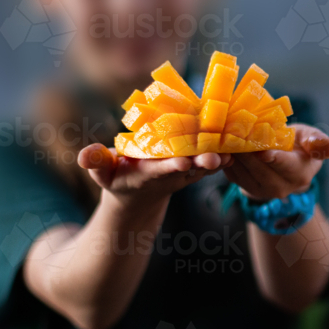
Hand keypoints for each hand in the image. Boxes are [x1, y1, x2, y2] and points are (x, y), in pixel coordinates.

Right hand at [78, 144, 226, 207]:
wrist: (140, 193)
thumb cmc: (116, 179)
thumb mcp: (102, 174)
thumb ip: (95, 163)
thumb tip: (83, 156)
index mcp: (149, 174)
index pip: (161, 170)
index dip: (171, 166)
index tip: (182, 163)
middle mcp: (173, 173)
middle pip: (191, 167)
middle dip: (204, 162)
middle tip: (218, 158)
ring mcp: (188, 169)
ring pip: (208, 160)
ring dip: (223, 152)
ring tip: (238, 143)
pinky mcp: (198, 162)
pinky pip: (216, 153)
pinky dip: (229, 146)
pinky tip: (244, 135)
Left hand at [223, 124, 328, 201]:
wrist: (283, 162)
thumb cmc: (299, 144)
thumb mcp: (311, 139)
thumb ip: (319, 142)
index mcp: (300, 175)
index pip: (286, 166)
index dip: (274, 158)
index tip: (263, 150)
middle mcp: (281, 187)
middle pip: (260, 168)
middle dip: (247, 150)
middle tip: (235, 130)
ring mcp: (261, 190)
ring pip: (243, 170)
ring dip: (234, 152)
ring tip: (226, 133)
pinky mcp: (244, 187)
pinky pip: (232, 173)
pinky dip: (226, 158)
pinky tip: (222, 143)